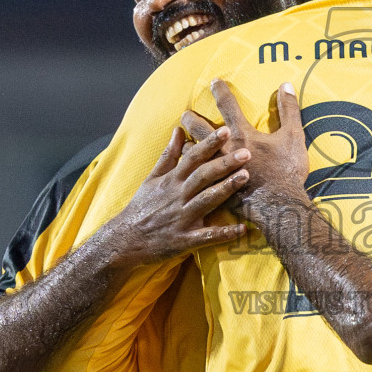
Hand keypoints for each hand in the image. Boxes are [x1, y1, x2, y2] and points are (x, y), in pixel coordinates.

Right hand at [100, 125, 250, 263]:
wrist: (124, 242)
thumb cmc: (141, 207)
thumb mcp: (151, 179)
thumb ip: (168, 155)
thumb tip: (179, 130)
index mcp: (171, 181)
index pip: (192, 157)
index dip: (209, 143)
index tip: (226, 130)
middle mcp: (177, 197)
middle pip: (202, 176)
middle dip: (224, 163)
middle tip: (246, 152)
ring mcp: (181, 218)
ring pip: (206, 201)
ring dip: (226, 189)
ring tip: (246, 177)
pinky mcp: (184, 240)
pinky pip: (207, 237)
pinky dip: (225, 234)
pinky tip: (243, 229)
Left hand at [186, 79, 310, 223]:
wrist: (279, 206)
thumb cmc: (287, 171)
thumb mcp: (294, 136)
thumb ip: (289, 109)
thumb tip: (286, 84)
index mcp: (242, 134)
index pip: (228, 105)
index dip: (220, 91)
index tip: (214, 82)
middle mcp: (224, 149)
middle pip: (200, 128)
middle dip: (191, 119)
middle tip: (185, 114)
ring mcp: (217, 169)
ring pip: (191, 153)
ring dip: (185, 145)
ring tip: (181, 141)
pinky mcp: (214, 188)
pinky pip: (194, 177)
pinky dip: (188, 170)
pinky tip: (186, 171)